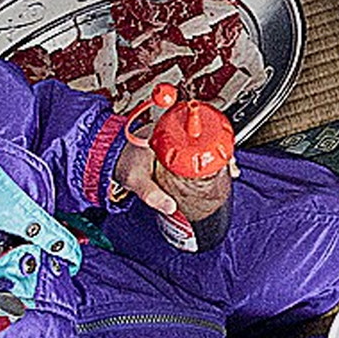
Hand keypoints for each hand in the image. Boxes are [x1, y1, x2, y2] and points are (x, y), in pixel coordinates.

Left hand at [111, 139, 234, 224]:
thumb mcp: (136, 179)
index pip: (198, 130)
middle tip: (231, 168)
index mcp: (164, 132)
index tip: (225, 156)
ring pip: (202, 142)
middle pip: (205, 136)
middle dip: (221, 151)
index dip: (216, 142)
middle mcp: (172, 131)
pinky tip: (210, 170)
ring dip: (214, 154)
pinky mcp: (174, 146)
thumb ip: (151, 194)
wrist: (108, 156)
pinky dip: (204, 157)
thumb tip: (170, 207)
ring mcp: (174, 138)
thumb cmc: (120, 161)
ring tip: (226, 171)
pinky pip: (194, 148)